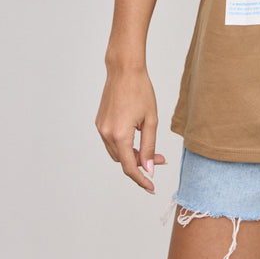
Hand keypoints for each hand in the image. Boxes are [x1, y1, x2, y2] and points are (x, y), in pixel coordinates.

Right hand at [95, 67, 165, 192]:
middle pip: (124, 160)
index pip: (130, 167)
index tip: (151, 188)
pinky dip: (124, 145)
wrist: (124, 70)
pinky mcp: (99, 123)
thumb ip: (149, 146)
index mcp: (120, 135)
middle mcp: (107, 134)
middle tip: (160, 159)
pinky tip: (136, 136)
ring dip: (132, 154)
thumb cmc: (141, 91)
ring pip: (117, 152)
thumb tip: (148, 168)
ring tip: (149, 148)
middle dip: (141, 163)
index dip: (141, 180)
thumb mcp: (151, 119)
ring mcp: (101, 129)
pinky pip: (112, 142)